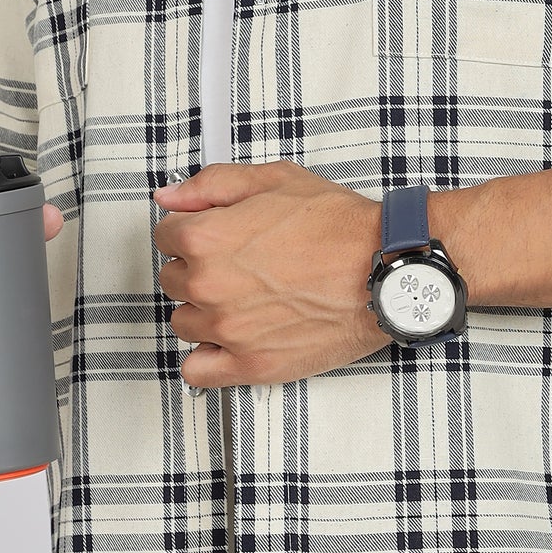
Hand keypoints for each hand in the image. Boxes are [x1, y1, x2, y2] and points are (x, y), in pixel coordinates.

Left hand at [151, 161, 389, 386]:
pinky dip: (207, 358)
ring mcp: (229, 330)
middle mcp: (210, 286)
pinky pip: (197, 371)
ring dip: (204, 311)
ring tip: (242, 299)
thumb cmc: (339, 227)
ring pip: (184, 323)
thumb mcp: (274, 180)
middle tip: (237, 264)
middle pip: (173, 280)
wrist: (385, 269)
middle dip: (198, 269)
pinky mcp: (251, 365)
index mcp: (207, 238)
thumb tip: (169, 198)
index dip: (191, 231)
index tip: (213, 236)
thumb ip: (211, 185)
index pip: (165, 236)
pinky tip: (229, 341)